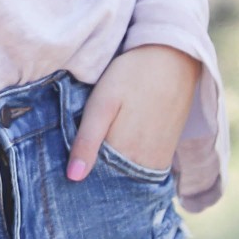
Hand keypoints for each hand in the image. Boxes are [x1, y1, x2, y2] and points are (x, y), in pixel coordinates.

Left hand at [66, 43, 199, 182]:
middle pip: (111, 181)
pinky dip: (128, 167)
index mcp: (123, 153)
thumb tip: (74, 178)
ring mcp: (158, 160)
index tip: (64, 166)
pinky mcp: (167, 153)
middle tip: (80, 154)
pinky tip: (118, 150)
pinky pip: (142, 171)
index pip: (93, 180)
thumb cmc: (131, 76)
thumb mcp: (102, 103)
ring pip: (126, 177)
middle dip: (94, 175)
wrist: (174, 58)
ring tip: (101, 149)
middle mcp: (144, 164)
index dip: (78, 173)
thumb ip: (87, 140)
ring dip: (112, 172)